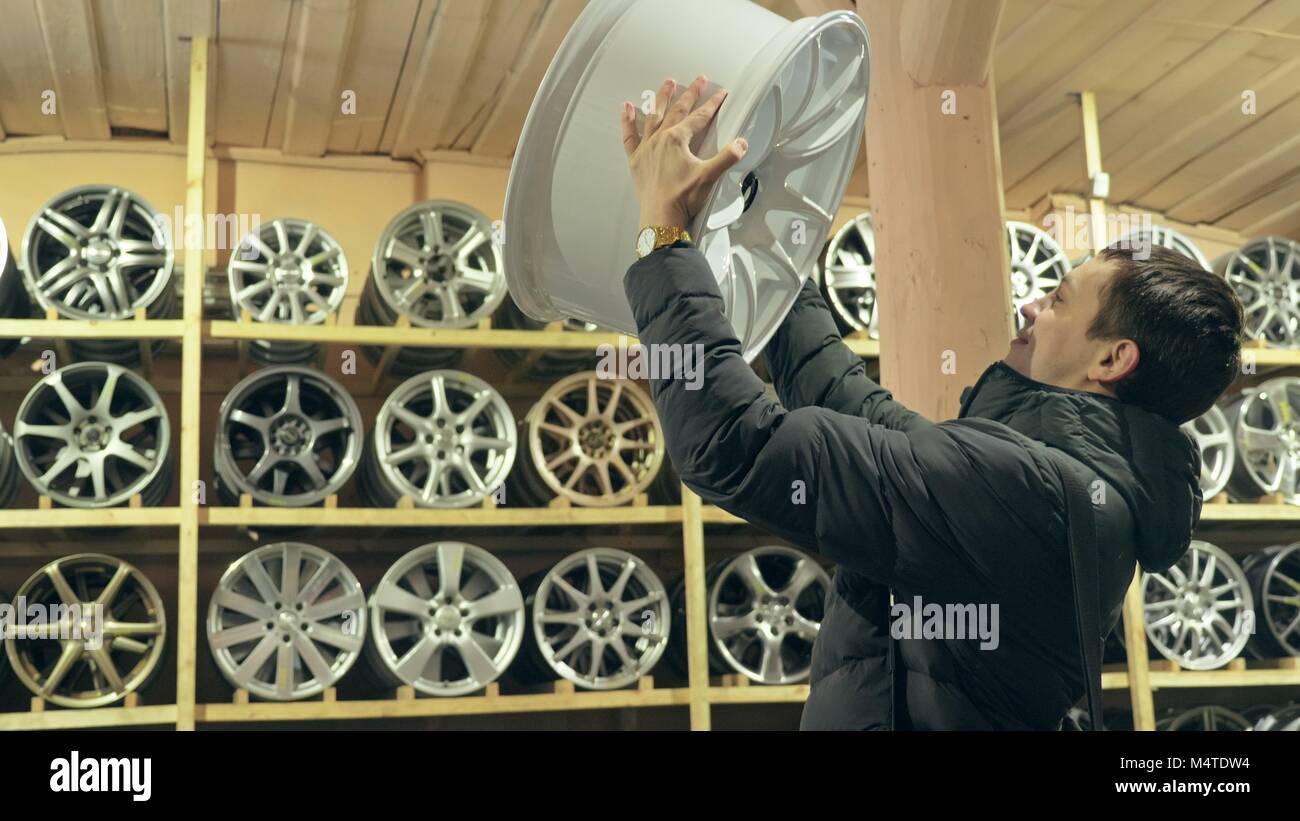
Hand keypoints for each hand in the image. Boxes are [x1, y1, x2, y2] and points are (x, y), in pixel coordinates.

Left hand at [621, 74, 748, 230]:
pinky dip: (627, 121)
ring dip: (661, 99)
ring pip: (654, 116)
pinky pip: (629, 136)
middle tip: (698, 79)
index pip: (699, 117)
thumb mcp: (709, 176)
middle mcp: (660, 139)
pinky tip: (626, 107)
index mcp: (678, 140)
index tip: (721, 93)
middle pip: (677, 110)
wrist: (660, 217)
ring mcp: (646, 148)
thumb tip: (741, 143)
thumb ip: (727, 157)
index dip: (712, 104)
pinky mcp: (636, 160)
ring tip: (667, 83)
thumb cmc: (682, 198)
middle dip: (690, 94)